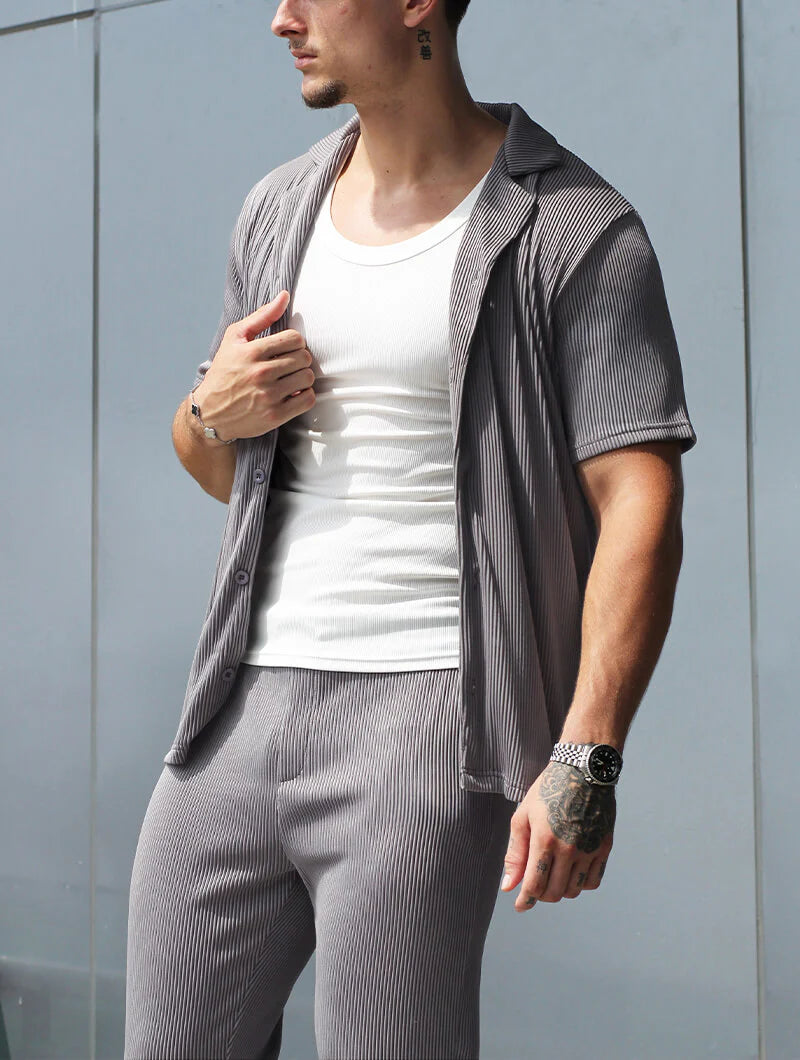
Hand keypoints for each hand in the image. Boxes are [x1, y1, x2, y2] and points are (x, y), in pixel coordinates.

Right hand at [192, 290, 316, 440]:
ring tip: (290, 379)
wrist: (210, 412)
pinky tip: (293, 394)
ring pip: (308, 378)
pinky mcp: (275, 416)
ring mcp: (269, 396)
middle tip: (288, 365)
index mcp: (251, 352)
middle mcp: (260, 373)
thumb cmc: (224, 371)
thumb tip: (285, 295)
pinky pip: (308, 400)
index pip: (295, 339)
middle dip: (299, 359)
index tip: (286, 349)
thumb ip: (261, 316)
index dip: (294, 343)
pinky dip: (305, 396)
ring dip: (303, 377)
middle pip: (304, 358)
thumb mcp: (235, 339)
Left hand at [500, 761, 615, 911]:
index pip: (535, 885)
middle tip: (535, 885)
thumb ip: (515, 853)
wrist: (583, 770)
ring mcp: (589, 849)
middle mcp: (569, 848)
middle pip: (554, 892)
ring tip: (553, 876)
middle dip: (541, 895)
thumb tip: (508, 886)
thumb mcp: (523, 816)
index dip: (525, 900)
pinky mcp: (604, 847)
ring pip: (574, 891)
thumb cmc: (548, 790)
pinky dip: (580, 884)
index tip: (521, 905)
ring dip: (560, 890)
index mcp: (544, 839)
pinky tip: (571, 873)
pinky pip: (592, 881)